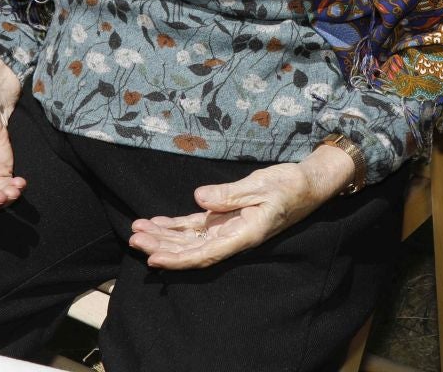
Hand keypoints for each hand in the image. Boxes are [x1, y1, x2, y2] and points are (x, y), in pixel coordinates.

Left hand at [128, 147, 352, 269]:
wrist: (308, 184)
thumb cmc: (289, 185)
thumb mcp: (261, 185)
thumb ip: (229, 194)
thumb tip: (198, 198)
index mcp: (244, 234)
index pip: (205, 253)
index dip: (178, 259)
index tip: (154, 259)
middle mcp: (233, 236)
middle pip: (192, 249)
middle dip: (162, 246)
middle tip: (134, 240)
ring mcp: (228, 228)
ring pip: (191, 238)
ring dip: (164, 236)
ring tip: (137, 232)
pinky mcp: (226, 217)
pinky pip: (197, 226)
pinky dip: (176, 225)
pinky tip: (157, 223)